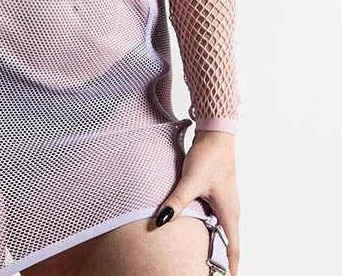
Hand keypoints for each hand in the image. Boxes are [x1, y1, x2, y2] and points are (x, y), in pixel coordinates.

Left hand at [155, 129, 240, 275]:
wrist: (214, 134)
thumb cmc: (209, 157)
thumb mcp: (191, 181)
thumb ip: (177, 201)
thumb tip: (161, 220)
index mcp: (229, 212)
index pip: (233, 248)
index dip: (230, 266)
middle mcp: (230, 210)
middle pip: (228, 242)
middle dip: (223, 260)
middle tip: (213, 273)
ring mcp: (224, 202)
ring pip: (221, 231)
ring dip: (216, 244)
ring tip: (207, 259)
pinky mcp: (216, 194)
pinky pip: (215, 219)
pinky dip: (210, 230)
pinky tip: (199, 231)